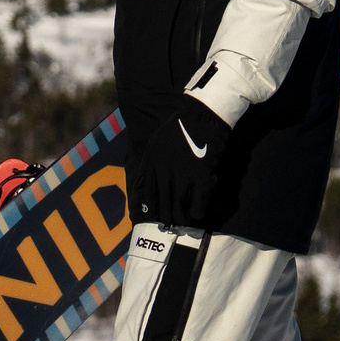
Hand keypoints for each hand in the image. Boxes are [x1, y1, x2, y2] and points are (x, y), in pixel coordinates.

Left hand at [126, 96, 232, 228]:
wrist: (203, 115)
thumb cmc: (179, 127)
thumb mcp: (155, 143)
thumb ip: (146, 165)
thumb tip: (136, 185)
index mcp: (152, 163)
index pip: (148, 193)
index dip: (151, 208)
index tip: (154, 216)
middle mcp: (165, 172)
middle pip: (164, 204)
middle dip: (167, 217)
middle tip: (170, 225)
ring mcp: (183, 175)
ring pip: (180, 207)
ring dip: (182, 218)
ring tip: (184, 223)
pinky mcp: (201, 176)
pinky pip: (199, 202)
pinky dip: (199, 211)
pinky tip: (199, 214)